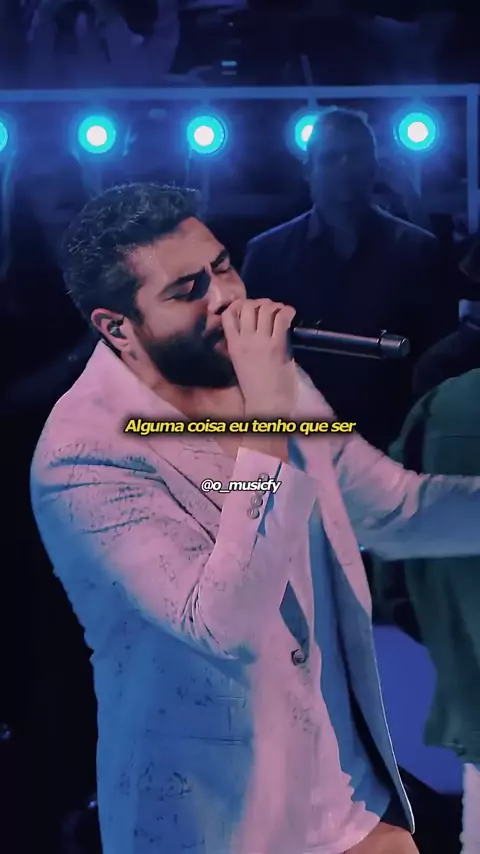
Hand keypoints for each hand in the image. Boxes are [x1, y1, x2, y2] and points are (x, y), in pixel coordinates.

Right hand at [221, 299, 296, 418]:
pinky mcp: (278, 346)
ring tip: (280, 312)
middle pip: (247, 305)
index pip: (227, 314)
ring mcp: (262, 342)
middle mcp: (245, 340)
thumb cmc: (254, 387)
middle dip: (259, 303)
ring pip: (264, 308)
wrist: (267, 403)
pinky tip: (290, 314)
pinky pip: (281, 318)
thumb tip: (242, 331)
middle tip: (268, 309)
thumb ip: (239, 345)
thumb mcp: (239, 363)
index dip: (238, 304)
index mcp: (233, 345)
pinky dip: (287, 311)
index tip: (249, 307)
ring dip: (274, 306)